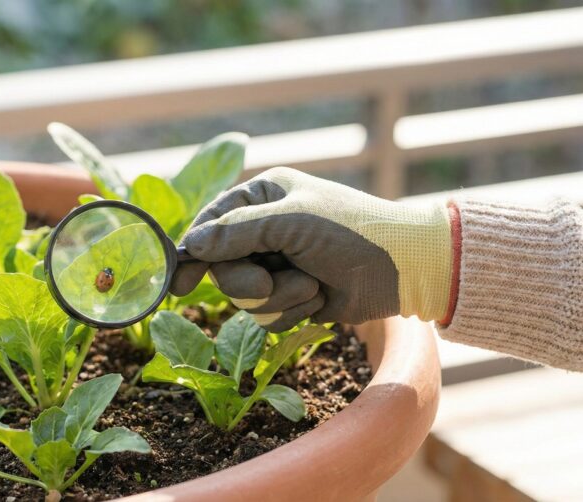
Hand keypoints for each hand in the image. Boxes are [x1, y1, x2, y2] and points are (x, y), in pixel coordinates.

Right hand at [170, 167, 454, 330]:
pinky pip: (267, 317)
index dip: (192, 253)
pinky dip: (293, 311)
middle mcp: (265, 229)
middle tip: (267, 284)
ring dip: (279, 297)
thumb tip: (188, 244)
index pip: (210, 223)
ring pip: (244, 297)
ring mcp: (278, 264)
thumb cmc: (351, 232)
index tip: (178, 281)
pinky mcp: (292, 296)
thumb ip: (235, 232)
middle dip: (247, 282)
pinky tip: (320, 297)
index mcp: (262, 196)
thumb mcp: (291, 222)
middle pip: (222, 268)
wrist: (404, 270)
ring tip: (311, 285)